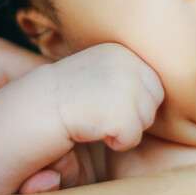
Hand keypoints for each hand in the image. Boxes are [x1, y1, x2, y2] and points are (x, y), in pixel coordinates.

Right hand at [18, 43, 163, 192]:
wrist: (38, 107)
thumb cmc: (68, 96)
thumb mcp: (100, 70)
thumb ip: (126, 72)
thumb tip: (158, 86)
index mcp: (124, 51)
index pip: (152, 83)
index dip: (131, 100)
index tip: (103, 100)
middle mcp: (129, 64)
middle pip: (154, 101)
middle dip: (133, 114)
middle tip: (101, 113)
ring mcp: (127, 87)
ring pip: (145, 122)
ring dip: (124, 128)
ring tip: (96, 119)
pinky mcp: (122, 113)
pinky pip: (132, 139)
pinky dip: (116, 143)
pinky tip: (92, 130)